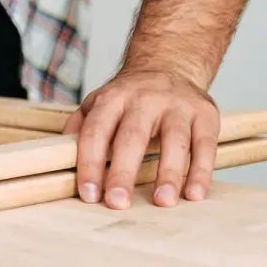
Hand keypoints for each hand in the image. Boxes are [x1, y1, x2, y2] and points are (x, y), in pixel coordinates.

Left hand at [62, 68, 218, 208]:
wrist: (169, 64)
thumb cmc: (130, 97)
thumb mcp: (100, 102)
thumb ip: (81, 126)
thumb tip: (60, 154)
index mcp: (113, 99)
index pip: (96, 132)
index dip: (90, 163)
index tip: (89, 194)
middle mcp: (144, 99)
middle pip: (132, 136)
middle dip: (123, 171)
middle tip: (118, 203)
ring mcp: (177, 106)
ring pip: (174, 140)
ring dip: (169, 173)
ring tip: (162, 202)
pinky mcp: (205, 114)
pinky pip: (205, 145)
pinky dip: (201, 171)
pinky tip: (194, 194)